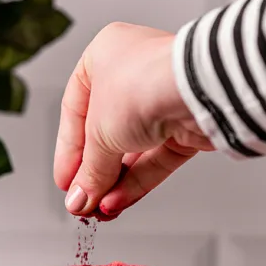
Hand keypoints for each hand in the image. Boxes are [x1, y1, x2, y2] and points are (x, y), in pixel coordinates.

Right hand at [54, 22, 214, 217]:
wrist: (200, 91)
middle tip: (81, 201)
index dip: (68, 152)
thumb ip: (88, 170)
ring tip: (98, 208)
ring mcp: (162, 100)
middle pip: (105, 134)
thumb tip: (80, 197)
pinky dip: (137, 181)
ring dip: (114, 182)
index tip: (65, 182)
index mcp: (103, 57)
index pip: (75, 111)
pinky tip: (118, 201)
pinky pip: (156, 159)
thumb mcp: (99, 134)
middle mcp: (134, 75)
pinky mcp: (186, 126)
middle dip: (93, 173)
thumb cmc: (144, 85)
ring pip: (132, 150)